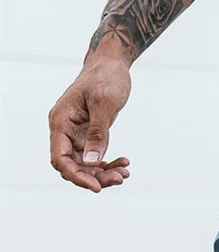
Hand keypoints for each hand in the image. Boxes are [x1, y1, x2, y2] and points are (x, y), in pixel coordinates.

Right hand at [48, 55, 131, 191]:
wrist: (110, 64)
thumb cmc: (106, 77)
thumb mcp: (104, 104)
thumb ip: (97, 134)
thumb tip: (91, 163)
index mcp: (61, 121)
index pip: (60, 158)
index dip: (76, 176)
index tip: (96, 187)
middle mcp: (64, 130)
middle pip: (73, 166)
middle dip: (94, 177)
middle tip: (119, 178)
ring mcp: (75, 134)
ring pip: (85, 165)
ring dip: (104, 173)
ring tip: (125, 173)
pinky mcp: (87, 135)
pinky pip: (94, 158)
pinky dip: (108, 164)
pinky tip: (124, 164)